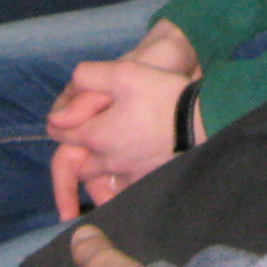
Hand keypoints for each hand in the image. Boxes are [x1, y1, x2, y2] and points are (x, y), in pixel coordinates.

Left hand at [46, 53, 197, 216]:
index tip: (64, 120)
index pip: (61, 135)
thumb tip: (63, 101)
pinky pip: (126, 193)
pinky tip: (130, 178)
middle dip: (77, 156)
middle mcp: (108, 162)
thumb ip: (87, 78)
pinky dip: (121, 188)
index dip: (60, 124)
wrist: (206, 121)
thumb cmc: (164, 95)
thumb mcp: (124, 72)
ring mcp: (130, 177)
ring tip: (105, 171)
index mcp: (97, 135)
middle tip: (85, 146)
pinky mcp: (150, 185)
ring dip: (98, 179)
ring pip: (101, 185)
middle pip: (78, 167)